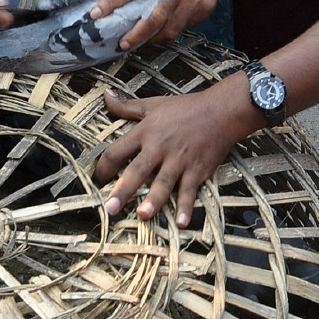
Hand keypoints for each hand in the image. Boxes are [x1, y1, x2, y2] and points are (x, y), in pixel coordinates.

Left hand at [87, 0, 230, 49]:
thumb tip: (120, 4)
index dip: (111, 3)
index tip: (96, 14)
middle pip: (154, 17)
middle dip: (136, 34)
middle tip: (123, 44)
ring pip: (171, 29)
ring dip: (154, 38)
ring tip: (142, 41)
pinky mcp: (206, 7)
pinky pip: (186, 27)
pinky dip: (173, 30)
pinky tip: (165, 29)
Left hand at [95, 86, 245, 226]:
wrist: (220, 111)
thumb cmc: (186, 108)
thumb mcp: (153, 104)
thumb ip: (126, 106)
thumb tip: (105, 95)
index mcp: (146, 132)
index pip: (118, 150)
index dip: (105, 167)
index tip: (97, 181)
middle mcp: (160, 147)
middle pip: (138, 169)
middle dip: (124, 189)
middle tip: (111, 208)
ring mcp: (179, 161)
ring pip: (163, 182)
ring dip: (154, 200)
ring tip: (143, 215)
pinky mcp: (197, 170)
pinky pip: (189, 191)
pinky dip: (186, 207)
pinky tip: (181, 222)